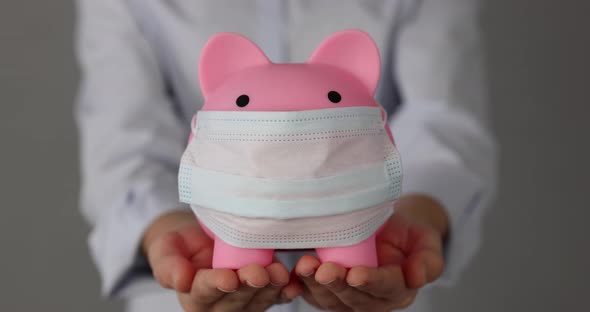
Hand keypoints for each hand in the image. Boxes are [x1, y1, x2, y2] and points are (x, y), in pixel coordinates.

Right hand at [143, 211, 300, 311]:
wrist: (202, 239)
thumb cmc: (181, 245)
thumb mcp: (166, 248)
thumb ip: (169, 265)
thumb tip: (180, 281)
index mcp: (194, 297)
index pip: (205, 292)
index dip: (216, 285)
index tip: (228, 278)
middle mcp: (220, 305)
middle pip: (236, 298)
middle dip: (249, 286)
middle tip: (258, 273)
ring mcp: (244, 302)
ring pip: (258, 299)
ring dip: (270, 288)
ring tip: (278, 273)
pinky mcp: (262, 294)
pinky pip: (276, 297)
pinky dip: (286, 292)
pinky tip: (293, 286)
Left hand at [295, 195, 448, 310]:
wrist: (389, 231)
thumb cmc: (408, 234)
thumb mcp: (425, 240)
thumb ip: (428, 260)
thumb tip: (418, 278)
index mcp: (400, 289)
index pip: (386, 288)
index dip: (371, 282)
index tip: (356, 274)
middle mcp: (375, 301)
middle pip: (355, 298)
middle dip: (338, 285)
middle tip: (325, 270)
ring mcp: (350, 300)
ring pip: (331, 300)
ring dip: (316, 285)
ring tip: (305, 266)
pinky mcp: (330, 294)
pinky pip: (314, 296)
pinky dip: (301, 287)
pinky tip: (293, 275)